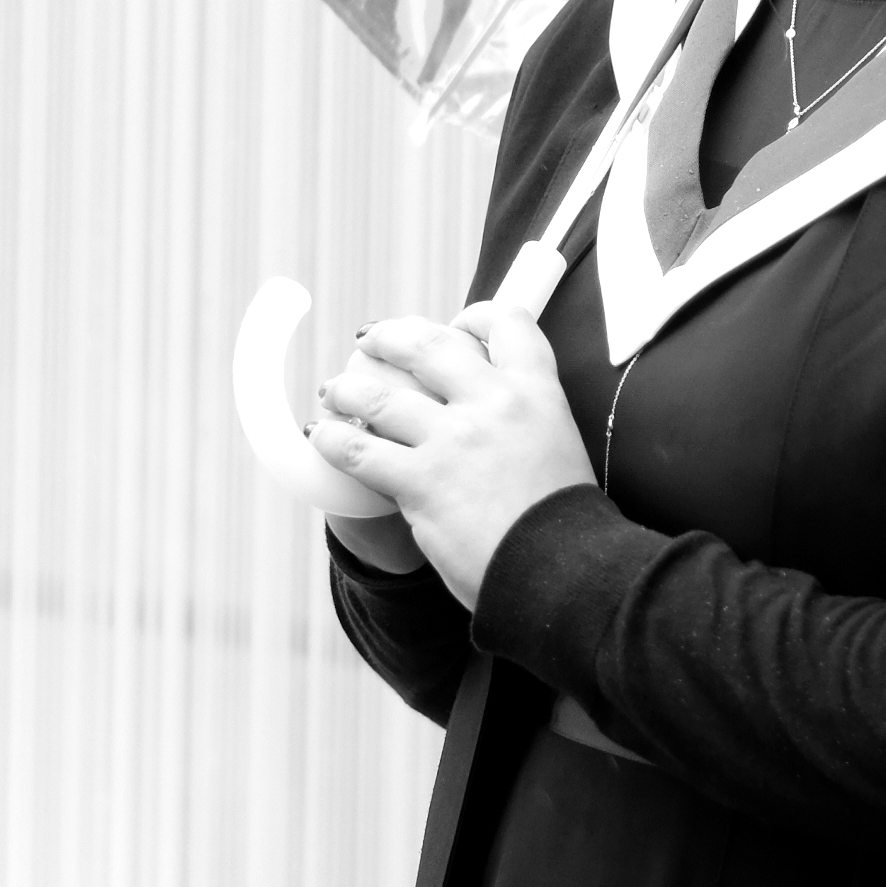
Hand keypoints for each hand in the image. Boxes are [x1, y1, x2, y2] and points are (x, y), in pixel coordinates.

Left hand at [314, 303, 597, 607]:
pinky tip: (322, 436)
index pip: (506, 323)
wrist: (560, 570)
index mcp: (536, 390)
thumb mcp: (561, 446)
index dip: (474, 315)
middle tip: (371, 340)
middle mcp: (494, 402)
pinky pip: (359, 450)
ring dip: (347, 388)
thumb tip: (495, 410)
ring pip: (380, 395)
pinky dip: (333, 440)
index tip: (455, 325)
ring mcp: (455, 439)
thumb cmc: (563, 521)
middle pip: (429, 343)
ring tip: (334, 390)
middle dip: (391, 335)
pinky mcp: (421, 480)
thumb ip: (527, 419)